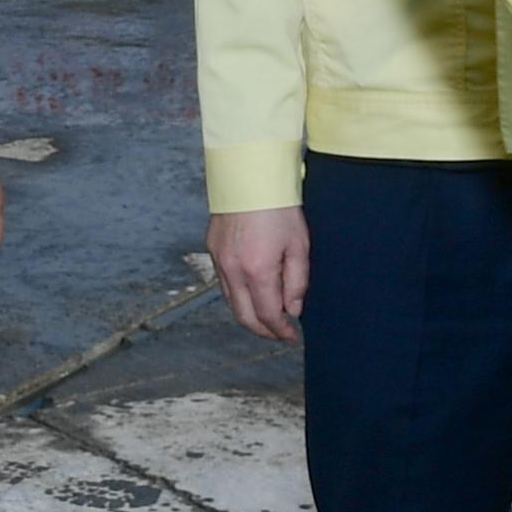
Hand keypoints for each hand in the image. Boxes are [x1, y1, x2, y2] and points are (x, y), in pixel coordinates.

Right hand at [207, 207, 308, 341]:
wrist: (251, 175)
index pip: (267, 315)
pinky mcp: (212, 249)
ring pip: (230, 301)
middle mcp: (232, 269)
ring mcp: (219, 259)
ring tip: (268, 315)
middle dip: (263, 330)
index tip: (291, 336)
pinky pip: (223, 282)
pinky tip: (253, 291)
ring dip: (249, 314)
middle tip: (279, 333)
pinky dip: (238, 295)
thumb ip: (297, 282)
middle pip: (244, 316)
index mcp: (257, 270)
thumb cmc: (279, 206)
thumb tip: (292, 310)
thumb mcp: (299, 245)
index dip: (280, 331)